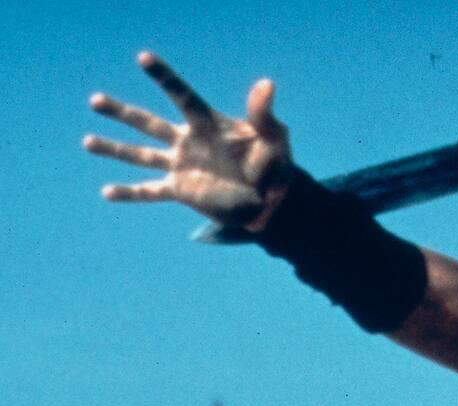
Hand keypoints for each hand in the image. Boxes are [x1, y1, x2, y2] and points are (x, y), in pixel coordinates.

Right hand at [84, 52, 292, 229]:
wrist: (272, 200)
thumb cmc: (276, 164)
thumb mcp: (274, 138)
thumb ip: (263, 115)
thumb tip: (266, 85)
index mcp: (208, 125)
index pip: (182, 96)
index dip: (165, 78)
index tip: (143, 58)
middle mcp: (189, 142)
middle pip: (148, 124)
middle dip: (122, 112)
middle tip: (94, 100)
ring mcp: (182, 166)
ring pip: (141, 156)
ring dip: (114, 149)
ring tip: (87, 142)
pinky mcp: (182, 191)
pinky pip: (150, 192)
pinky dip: (130, 193)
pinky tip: (107, 192)